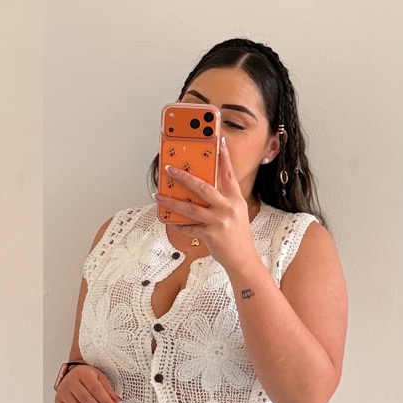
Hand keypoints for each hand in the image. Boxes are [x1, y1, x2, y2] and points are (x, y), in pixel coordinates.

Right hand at [55, 363, 120, 402]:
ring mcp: (63, 392)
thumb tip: (117, 401)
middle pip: (87, 402)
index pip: (97, 391)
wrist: (73, 372)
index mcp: (83, 374)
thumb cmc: (88, 376)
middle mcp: (71, 382)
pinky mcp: (58, 401)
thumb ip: (108, 390)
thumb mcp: (100, 377)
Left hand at [155, 138, 259, 272]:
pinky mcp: (211, 235)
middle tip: (170, 169)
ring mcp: (219, 222)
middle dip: (184, 177)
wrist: (243, 259)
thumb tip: (201, 188)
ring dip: (172, 202)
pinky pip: (189, 228)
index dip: (223, 158)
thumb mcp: (236, 213)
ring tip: (159, 196)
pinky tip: (169, 220)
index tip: (218, 142)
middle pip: (203, 187)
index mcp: (235, 199)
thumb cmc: (237, 235)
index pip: (228, 174)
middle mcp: (228, 208)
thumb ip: (222, 200)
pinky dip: (178, 224)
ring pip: (191, 208)